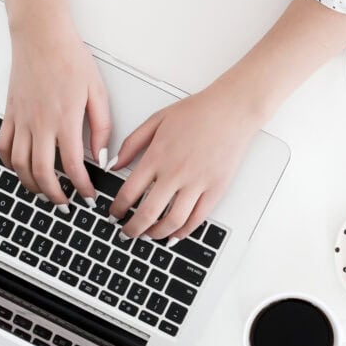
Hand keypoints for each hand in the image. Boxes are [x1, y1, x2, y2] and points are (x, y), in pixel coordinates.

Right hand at [0, 26, 110, 208]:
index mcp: (65, 119)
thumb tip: (103, 156)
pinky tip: (21, 169)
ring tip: (44, 192)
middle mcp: (40, 123)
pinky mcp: (10, 113)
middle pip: (41, 172)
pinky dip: (10, 164)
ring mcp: (21, 119)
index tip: (88, 194)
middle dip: (54, 195)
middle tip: (65, 203)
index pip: (72, 165)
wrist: (41, 36)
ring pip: (19, 164)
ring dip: (31, 184)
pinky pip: (3, 146)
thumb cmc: (70, 58)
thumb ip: (102, 127)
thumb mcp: (97, 93)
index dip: (81, 186)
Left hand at [109, 79, 262, 241]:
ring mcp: (197, 183)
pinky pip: (198, 218)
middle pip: (148, 213)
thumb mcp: (156, 120)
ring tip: (149, 235)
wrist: (231, 110)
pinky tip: (175, 234)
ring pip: (173, 221)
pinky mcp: (216, 188)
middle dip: (132, 229)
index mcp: (157, 156)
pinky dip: (184, 231)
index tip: (114, 214)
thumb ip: (131, 143)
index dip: (117, 209)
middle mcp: (175, 173)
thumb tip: (113, 164)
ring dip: (157, 234)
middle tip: (127, 233)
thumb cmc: (197, 112)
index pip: (129, 192)